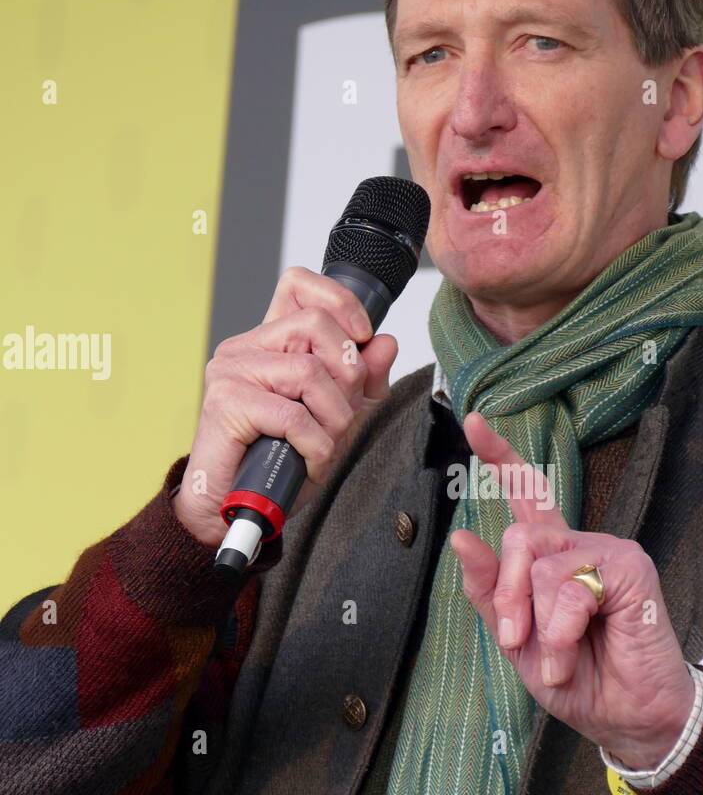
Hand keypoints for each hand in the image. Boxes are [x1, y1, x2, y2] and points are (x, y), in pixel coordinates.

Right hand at [174, 266, 398, 546]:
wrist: (231, 508)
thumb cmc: (275, 464)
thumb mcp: (335, 420)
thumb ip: (363, 383)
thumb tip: (386, 344)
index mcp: (271, 343)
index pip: (299, 286)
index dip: (340, 302)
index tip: (363, 338)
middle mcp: (247, 348)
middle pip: (316, 326)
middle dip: (348, 376)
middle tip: (343, 415)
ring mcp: (232, 372)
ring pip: (309, 372)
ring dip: (333, 420)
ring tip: (324, 446)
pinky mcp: (226, 403)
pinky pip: (294, 415)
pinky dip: (315, 446)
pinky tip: (309, 462)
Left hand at [449, 411, 694, 770]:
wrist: (625, 717)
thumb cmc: (578, 678)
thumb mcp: (517, 638)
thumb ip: (491, 591)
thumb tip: (462, 537)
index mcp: (551, 557)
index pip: (526, 496)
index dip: (499, 457)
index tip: (472, 420)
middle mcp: (578, 545)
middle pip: (519, 537)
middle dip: (508, 594)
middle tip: (514, 640)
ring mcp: (606, 551)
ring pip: (542, 564)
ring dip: (538, 623)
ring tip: (555, 660)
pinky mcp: (629, 567)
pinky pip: (572, 587)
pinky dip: (562, 630)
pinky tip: (572, 654)